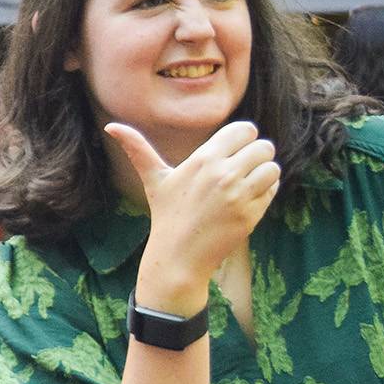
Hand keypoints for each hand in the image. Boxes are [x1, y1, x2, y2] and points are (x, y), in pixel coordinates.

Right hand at [112, 120, 279, 308]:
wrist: (178, 257)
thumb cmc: (166, 215)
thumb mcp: (154, 180)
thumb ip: (137, 149)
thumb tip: (110, 126)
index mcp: (203, 159)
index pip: (245, 129)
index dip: (243, 138)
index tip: (233, 152)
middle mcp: (223, 174)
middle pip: (264, 146)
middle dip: (257, 156)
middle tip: (243, 169)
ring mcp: (239, 194)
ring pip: (272, 167)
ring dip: (264, 174)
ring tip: (247, 184)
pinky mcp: (251, 213)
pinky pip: (273, 189)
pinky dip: (266, 192)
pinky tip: (247, 200)